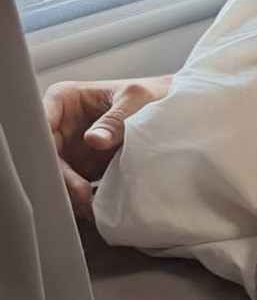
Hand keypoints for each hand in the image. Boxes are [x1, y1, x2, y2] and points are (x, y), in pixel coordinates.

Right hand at [42, 75, 170, 219]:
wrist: (172, 109)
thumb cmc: (150, 93)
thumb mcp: (136, 98)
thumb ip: (115, 119)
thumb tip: (93, 139)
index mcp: (64, 99)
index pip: (40, 122)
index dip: (43, 144)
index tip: (56, 164)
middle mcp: (61, 123)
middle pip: (46, 153)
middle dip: (59, 175)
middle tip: (79, 193)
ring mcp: (70, 146)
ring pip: (58, 172)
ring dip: (70, 190)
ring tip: (89, 204)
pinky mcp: (82, 164)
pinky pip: (75, 182)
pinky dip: (82, 195)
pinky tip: (93, 205)